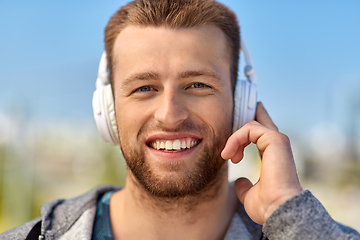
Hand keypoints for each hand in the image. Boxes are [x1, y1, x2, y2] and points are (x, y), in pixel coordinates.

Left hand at [221, 102, 301, 224]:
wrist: (277, 208)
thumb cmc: (267, 205)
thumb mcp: (250, 193)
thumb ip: (244, 185)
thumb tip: (239, 180)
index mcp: (273, 157)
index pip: (261, 136)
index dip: (246, 132)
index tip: (233, 139)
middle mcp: (277, 146)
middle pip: (261, 121)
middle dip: (247, 116)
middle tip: (234, 114)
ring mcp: (278, 141)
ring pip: (250, 126)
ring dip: (234, 139)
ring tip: (227, 156)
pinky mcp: (275, 139)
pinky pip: (250, 128)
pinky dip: (236, 139)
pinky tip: (230, 154)